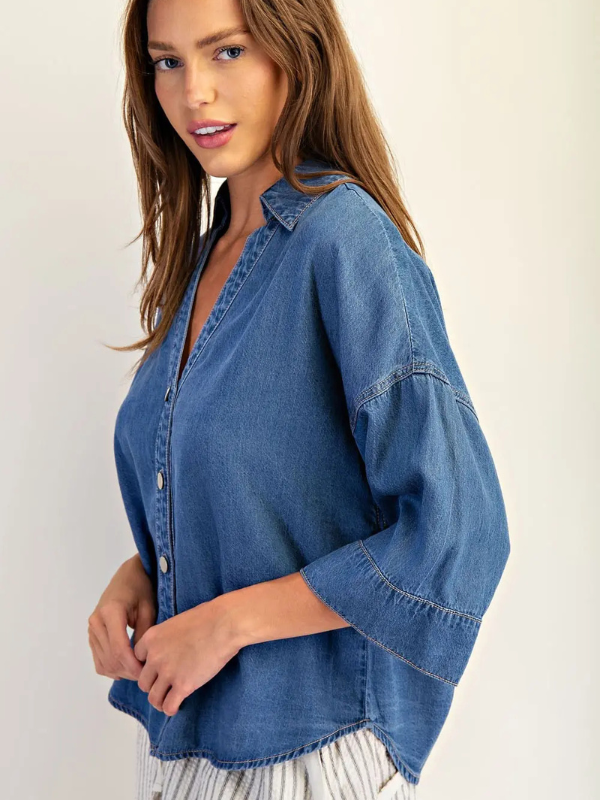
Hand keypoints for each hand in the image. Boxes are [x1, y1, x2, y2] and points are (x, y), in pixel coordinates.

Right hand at [88, 554, 156, 681]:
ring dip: (121, 672)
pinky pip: (99, 660)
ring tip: (138, 671)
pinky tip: (126, 668)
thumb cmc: (141, 589)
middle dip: (129, 671)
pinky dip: (111, 669)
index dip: (132, 665)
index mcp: (110, 612)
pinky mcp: (91, 635)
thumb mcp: (148, 608)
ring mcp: (91, 629)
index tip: (146, 672)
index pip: (119, 648)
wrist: (127, 577)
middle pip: (111, 658)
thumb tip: (142, 660)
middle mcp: (96, 621)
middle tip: (146, 674)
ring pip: (104, 662)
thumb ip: (145, 634)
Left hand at [133, 598, 239, 716]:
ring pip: (153, 697)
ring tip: (168, 700)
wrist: (223, 624)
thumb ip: (166, 638)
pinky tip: (178, 705)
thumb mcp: (176, 622)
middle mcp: (155, 657)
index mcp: (151, 638)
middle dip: (153, 685)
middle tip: (165, 685)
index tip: (157, 669)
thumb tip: (169, 648)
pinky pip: (168, 706)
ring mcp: (168, 672)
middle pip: (143, 681)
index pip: (136, 659)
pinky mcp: (183, 685)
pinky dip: (171, 708)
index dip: (147, 666)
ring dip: (160, 700)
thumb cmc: (206, 617)